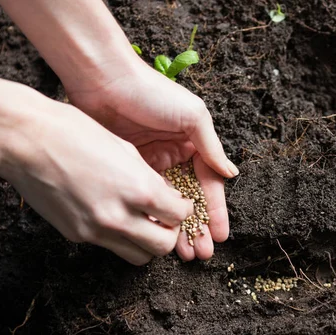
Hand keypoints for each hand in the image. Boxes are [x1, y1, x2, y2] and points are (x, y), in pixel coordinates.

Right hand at [0, 80, 193, 265]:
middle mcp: (118, 216)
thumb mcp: (125, 149)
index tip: (180, 203)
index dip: (184, 209)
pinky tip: (115, 216)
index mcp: (137, 189)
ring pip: (139, 257)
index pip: (178, 216)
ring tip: (143, 222)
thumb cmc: (73, 132)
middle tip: (165, 218)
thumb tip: (167, 197)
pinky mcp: (76, 235)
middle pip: (163, 247)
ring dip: (147, 243)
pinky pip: (110, 246)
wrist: (24, 139)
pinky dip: (120, 237)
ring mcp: (95, 230)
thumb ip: (150, 178)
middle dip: (170, 233)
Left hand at [65, 59, 237, 260]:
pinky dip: (154, 217)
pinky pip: (146, 199)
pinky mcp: (130, 168)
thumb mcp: (192, 116)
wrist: (104, 80)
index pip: (210, 185)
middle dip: (198, 228)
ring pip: (169, 204)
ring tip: (184, 253)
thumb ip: (210, 147)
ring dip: (178, 228)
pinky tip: (158, 235)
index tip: (220, 235)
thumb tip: (231, 174)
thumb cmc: (152, 93)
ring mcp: (153, 164)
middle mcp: (177, 157)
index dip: (215, 211)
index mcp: (195, 144)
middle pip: (191, 200)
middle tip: (202, 253)